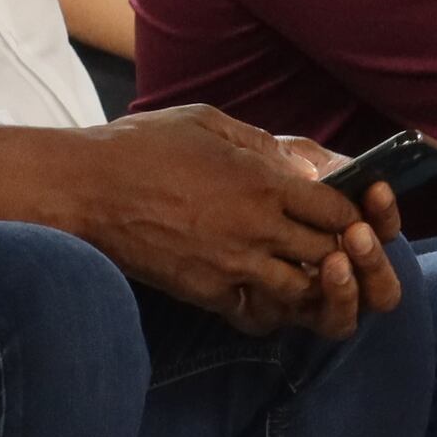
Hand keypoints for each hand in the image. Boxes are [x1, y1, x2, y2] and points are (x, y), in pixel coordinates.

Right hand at [66, 110, 394, 337]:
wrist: (85, 190)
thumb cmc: (141, 146)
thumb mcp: (208, 122)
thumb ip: (262, 145)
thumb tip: (303, 166)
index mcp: (261, 181)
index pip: (338, 210)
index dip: (351, 214)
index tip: (345, 213)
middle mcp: (256, 227)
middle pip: (330, 253)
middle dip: (341, 251)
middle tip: (337, 247)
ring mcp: (232, 265)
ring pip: (302, 291)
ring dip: (312, 284)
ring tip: (306, 271)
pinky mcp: (206, 293)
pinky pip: (259, 313)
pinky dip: (272, 306)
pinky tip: (266, 290)